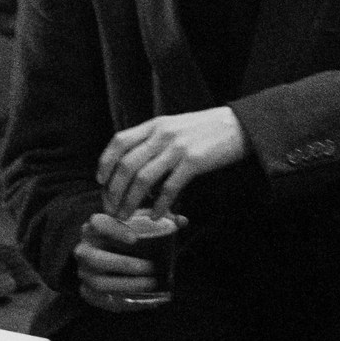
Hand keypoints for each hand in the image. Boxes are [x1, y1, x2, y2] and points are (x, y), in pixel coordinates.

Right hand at [73, 211, 169, 312]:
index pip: (97, 223)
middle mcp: (84, 249)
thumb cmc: (125, 236)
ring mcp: (84, 272)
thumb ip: (161, 219)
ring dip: (127, 285)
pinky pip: (103, 301)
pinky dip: (125, 303)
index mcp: (93, 227)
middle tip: (150, 267)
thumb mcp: (140, 223)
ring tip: (151, 284)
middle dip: (125, 264)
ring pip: (100, 283)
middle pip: (96, 259)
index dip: (113, 230)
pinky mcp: (87, 291)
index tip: (135, 238)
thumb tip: (182, 221)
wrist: (104, 254)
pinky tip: (146, 301)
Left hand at [98, 107, 246, 214]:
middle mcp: (162, 134)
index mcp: (155, 125)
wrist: (239, 125)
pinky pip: (169, 187)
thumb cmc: (206, 129)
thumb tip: (135, 166)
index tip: (100, 181)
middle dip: (114, 190)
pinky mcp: (193, 162)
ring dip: (131, 201)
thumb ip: (154, 140)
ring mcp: (177, 148)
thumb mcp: (174, 126)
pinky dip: (160, 205)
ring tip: (126, 216)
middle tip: (112, 208)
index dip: (105, 163)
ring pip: (143, 179)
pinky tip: (157, 215)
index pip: (119, 142)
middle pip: (126, 165)